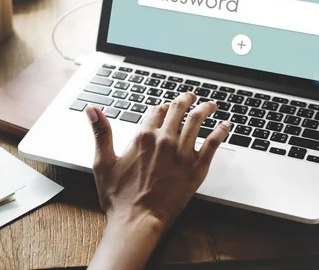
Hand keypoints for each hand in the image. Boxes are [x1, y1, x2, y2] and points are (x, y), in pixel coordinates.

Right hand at [86, 93, 229, 269]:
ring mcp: (182, 154)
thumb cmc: (118, 197)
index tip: (164, 106)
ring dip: (205, 109)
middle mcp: (164, 141)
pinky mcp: (196, 169)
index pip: (155, 111)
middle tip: (190, 97)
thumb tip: (92, 109)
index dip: (160, 107)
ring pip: (197, 121)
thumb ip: (101, 132)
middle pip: (178, 111)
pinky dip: (220, 132)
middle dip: (185, 100)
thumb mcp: (103, 162)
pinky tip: (226, 126)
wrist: (137, 221)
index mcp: (142, 137)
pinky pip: (213, 144)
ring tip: (211, 104)